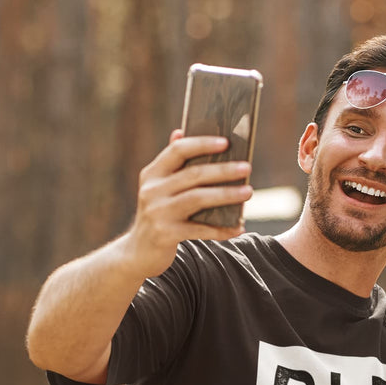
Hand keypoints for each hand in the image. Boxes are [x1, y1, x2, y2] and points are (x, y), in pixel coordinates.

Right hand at [122, 130, 252, 272]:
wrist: (137, 252)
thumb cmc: (156, 215)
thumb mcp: (157, 187)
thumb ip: (170, 163)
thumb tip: (180, 132)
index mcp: (152, 174)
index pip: (178, 150)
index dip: (202, 144)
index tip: (226, 142)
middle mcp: (152, 191)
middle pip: (193, 174)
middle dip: (223, 170)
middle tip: (247, 167)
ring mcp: (157, 213)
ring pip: (198, 199)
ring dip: (226, 195)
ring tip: (248, 192)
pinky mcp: (165, 235)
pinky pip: (200, 230)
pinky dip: (222, 229)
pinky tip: (238, 227)